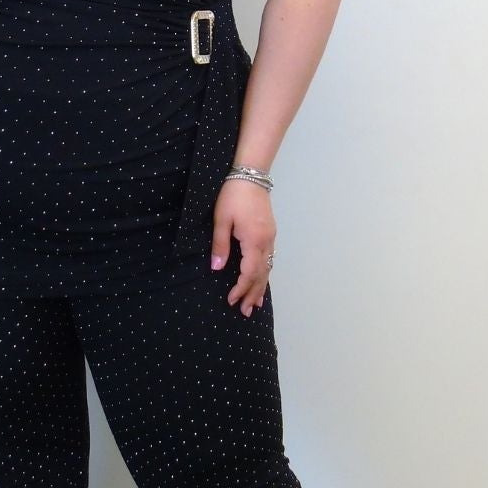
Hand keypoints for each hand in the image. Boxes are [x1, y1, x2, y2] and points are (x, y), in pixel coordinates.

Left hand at [209, 178, 273, 315]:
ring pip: (268, 268)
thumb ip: (220, 245)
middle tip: (245, 311)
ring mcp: (271, 237)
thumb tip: (217, 268)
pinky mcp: (270, 232)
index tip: (231, 300)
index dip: (241, 288)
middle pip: (262, 274)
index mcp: (254, 240)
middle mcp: (266, 242)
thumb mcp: (221, 220)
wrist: (250, 175)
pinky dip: (265, 273)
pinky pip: (270, 259)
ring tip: (255, 303)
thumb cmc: (233, 195)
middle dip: (253, 293)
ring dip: (261, 286)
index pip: (250, 272)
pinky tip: (262, 280)